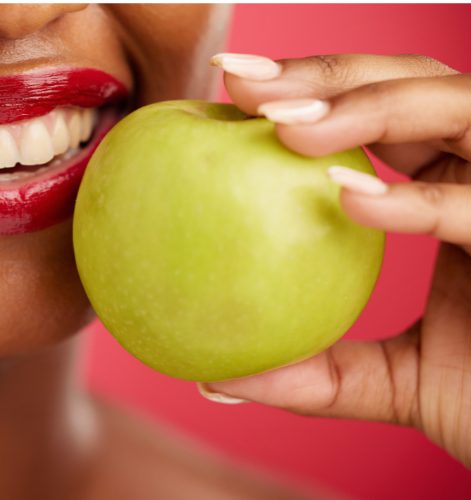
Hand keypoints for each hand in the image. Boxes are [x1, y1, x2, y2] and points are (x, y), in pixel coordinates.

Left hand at [203, 53, 470, 467]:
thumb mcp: (391, 382)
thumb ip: (315, 373)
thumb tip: (216, 380)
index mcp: (449, 189)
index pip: (379, 114)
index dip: (308, 89)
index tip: (225, 89)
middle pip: (416, 83)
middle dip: (328, 74)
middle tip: (240, 83)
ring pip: (461, 108)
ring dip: (371, 106)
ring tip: (285, 126)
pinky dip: (419, 200)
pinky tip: (350, 200)